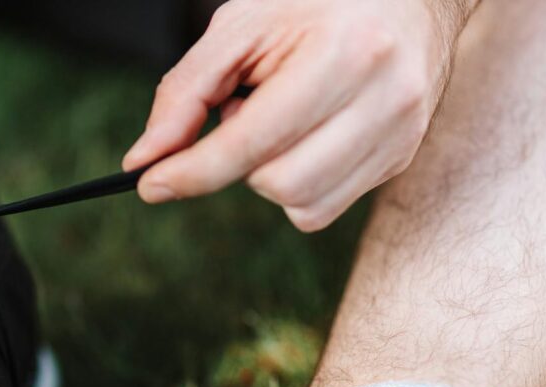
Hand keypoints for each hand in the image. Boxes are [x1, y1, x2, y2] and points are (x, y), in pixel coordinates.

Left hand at [124, 0, 476, 230]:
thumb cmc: (314, 6)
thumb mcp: (241, 28)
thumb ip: (185, 94)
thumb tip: (144, 160)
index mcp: (344, 54)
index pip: (253, 142)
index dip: (193, 171)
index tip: (150, 184)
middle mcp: (385, 99)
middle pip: (279, 184)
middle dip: (242, 164)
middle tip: (247, 113)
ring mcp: (400, 134)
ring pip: (304, 208)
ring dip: (269, 176)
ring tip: (281, 122)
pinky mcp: (400, 157)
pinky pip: (326, 208)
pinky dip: (298, 186)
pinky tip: (305, 140)